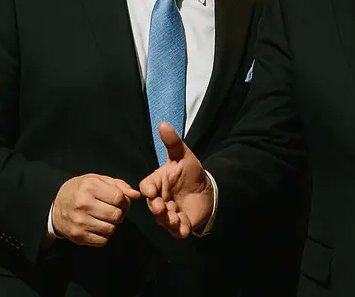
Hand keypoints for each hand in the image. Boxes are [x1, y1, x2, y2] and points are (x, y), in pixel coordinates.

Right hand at [52, 174, 140, 245]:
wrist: (55, 205)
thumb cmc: (81, 190)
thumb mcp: (98, 180)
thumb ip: (120, 186)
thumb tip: (136, 195)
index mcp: (90, 187)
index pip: (119, 198)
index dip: (125, 201)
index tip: (122, 202)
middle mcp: (83, 205)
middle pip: (116, 215)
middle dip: (120, 213)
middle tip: (114, 211)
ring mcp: (80, 222)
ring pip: (111, 229)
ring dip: (113, 225)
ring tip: (106, 218)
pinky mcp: (78, 236)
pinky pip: (102, 240)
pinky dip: (104, 235)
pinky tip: (99, 227)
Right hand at [139, 122, 212, 238]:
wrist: (207, 188)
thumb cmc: (190, 172)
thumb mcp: (183, 155)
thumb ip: (172, 142)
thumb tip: (163, 123)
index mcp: (157, 184)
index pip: (147, 187)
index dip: (147, 190)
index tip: (150, 191)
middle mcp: (160, 199)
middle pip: (152, 205)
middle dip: (155, 207)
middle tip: (160, 207)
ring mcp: (169, 213)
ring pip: (163, 220)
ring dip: (167, 220)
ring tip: (174, 218)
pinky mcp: (181, 223)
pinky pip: (178, 231)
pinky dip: (179, 230)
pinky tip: (184, 229)